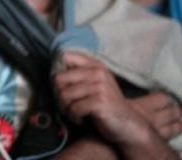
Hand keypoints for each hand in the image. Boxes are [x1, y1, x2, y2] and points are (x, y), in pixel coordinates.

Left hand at [53, 52, 176, 158]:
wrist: (128, 125)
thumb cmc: (104, 105)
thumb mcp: (93, 84)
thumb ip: (77, 74)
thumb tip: (52, 73)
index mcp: (95, 65)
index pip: (65, 56)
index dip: (58, 72)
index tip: (63, 86)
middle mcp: (98, 72)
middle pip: (59, 78)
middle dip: (58, 95)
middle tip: (67, 105)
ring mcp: (100, 86)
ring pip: (64, 95)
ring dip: (65, 108)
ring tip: (74, 113)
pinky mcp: (100, 101)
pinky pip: (74, 108)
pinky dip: (74, 117)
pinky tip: (81, 119)